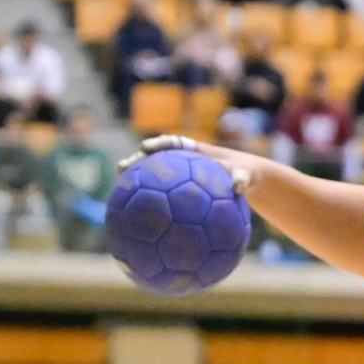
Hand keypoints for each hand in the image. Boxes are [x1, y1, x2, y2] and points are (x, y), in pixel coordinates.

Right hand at [120, 134, 254, 193]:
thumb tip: (238, 186)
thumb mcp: (246, 174)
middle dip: (138, 162)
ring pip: (153, 178)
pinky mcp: (177, 192)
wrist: (244, 179)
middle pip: (155, 159)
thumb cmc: (244, 173)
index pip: (173, 144)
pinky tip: (138, 220)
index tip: (146, 148)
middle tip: (123, 167)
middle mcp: (181, 162)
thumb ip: (242, 178)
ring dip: (136, 183)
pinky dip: (151, 205)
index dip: (158, 145)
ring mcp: (177, 177)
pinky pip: (162, 198)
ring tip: (118, 191)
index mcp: (194, 152)